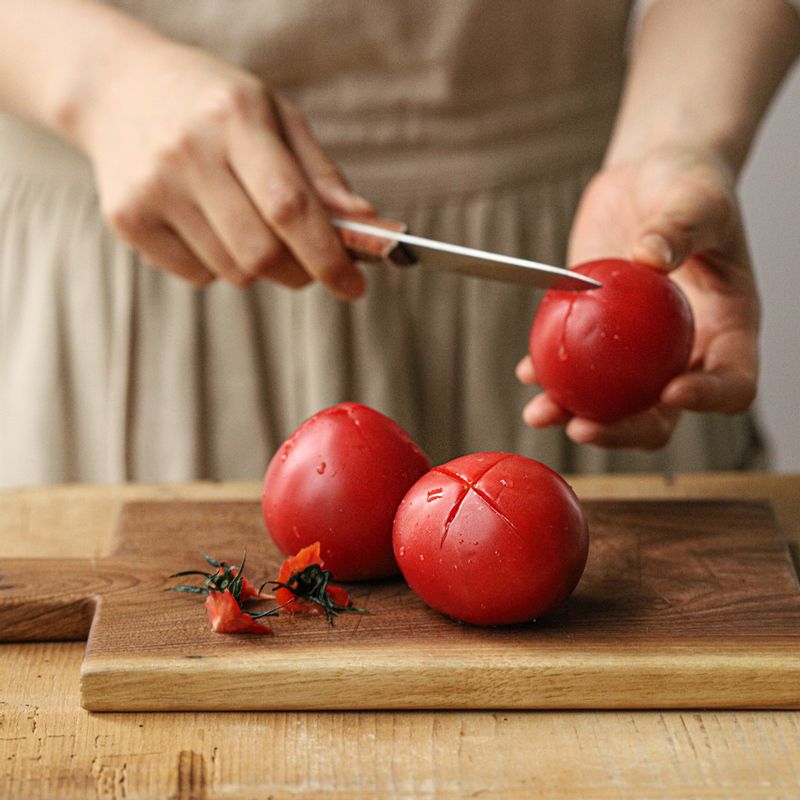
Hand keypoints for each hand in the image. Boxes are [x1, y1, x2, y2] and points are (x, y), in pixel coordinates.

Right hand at [75, 39, 371, 294]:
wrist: (118, 88)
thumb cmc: (214, 105)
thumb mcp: (274, 114)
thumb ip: (321, 174)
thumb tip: (367, 226)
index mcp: (234, 117)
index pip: (289, 206)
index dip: (328, 255)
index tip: (354, 286)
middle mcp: (188, 152)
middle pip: (261, 253)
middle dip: (300, 272)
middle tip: (311, 263)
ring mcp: (151, 188)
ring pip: (232, 271)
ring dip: (257, 265)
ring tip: (246, 222)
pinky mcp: (126, 219)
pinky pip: (197, 275)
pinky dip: (217, 265)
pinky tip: (206, 223)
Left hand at [517, 144, 759, 448]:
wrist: (646, 177)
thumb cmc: (688, 184)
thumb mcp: (695, 197)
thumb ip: (680, 227)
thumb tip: (650, 257)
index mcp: (727, 329)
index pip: (732, 382)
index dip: (707, 399)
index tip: (671, 392)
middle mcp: (683, 352)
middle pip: (662, 415)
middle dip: (624, 431)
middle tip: (584, 428)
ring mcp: (637, 351)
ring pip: (611, 402)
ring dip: (574, 414)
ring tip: (540, 413)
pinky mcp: (598, 336)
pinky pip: (575, 368)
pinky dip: (550, 376)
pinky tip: (526, 372)